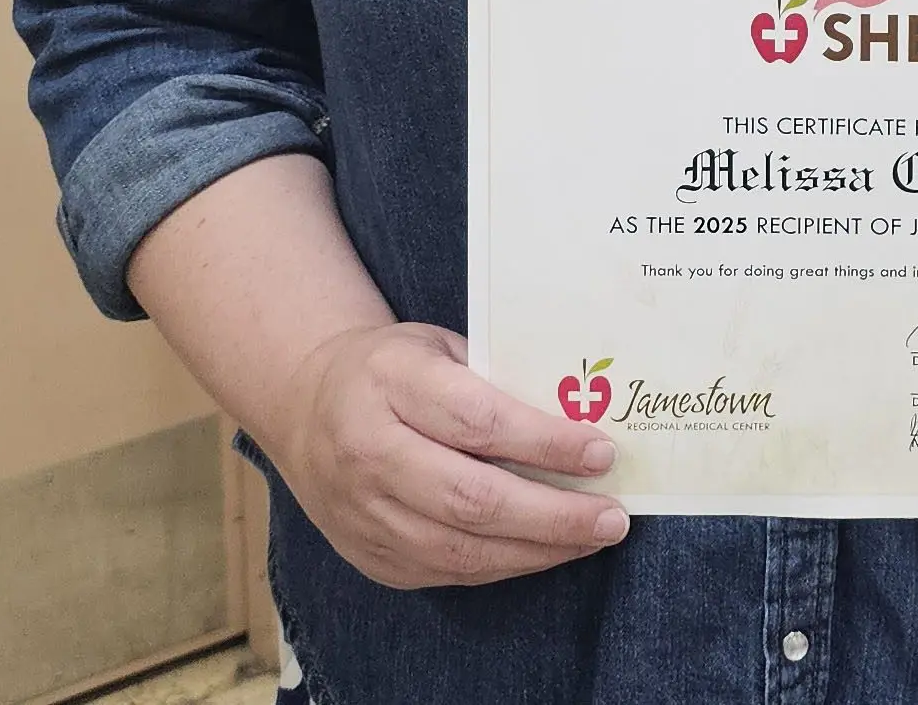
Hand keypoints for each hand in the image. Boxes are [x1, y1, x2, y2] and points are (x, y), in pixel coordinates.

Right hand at [270, 321, 628, 588]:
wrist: (304, 406)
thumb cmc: (392, 368)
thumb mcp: (437, 345)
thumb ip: (496, 378)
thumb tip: (583, 417)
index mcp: (388, 382)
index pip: (479, 422)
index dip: (546, 443)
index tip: (603, 452)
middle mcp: (367, 451)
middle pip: (472, 498)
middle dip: (554, 515)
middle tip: (613, 516)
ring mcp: (363, 512)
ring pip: (462, 549)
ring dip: (539, 550)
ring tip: (594, 537)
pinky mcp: (368, 555)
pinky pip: (447, 571)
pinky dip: (505, 564)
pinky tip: (545, 550)